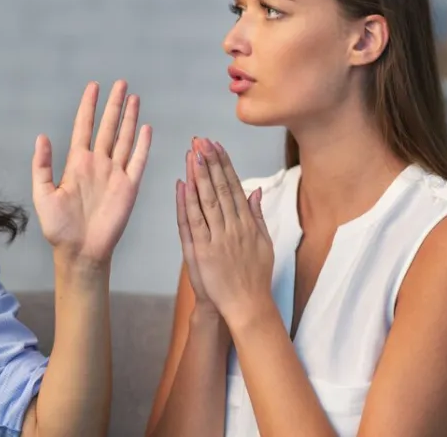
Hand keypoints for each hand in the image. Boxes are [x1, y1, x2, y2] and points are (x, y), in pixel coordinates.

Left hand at [32, 80, 152, 266]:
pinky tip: (145, 128)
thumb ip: (42, 166)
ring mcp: (114, 174)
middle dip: (114, 105)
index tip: (93, 86)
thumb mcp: (43, 195)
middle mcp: (97, 164)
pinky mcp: (129, 188)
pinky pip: (137, 161)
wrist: (80, 251)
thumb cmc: (59, 227)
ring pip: (124, 139)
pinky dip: (142, 145)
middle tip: (120, 83)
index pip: (84, 127)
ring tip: (133, 97)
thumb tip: (41, 137)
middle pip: (107, 127)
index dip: (89, 106)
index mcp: (77, 163)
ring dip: (129, 119)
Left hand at [179, 137, 273, 328]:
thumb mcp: (264, 243)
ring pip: (206, 201)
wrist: (247, 306)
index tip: (215, 145)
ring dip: (198, 176)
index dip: (224, 164)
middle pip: (220, 188)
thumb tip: (256, 190)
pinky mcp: (202, 251)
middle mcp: (233, 227)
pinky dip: (186, 203)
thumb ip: (258, 215)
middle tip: (200, 140)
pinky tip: (182, 185)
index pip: (234, 186)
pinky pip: (192, 223)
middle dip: (209, 162)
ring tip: (191, 153)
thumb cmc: (254, 276)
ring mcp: (217, 238)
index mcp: (248, 223)